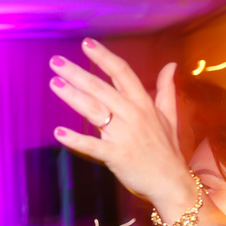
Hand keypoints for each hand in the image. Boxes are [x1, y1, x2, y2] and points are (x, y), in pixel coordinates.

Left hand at [48, 39, 193, 210]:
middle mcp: (132, 115)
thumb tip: (171, 66)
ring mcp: (124, 135)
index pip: (122, 72)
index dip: (103, 57)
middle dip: (77, 73)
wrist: (170, 182)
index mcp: (143, 103)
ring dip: (72, 96)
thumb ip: (166, 89)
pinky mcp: (116, 155)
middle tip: (56, 62)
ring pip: (94, 111)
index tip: (86, 44)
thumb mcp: (169, 116)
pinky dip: (76, 140)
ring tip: (54, 83)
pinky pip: (93, 146)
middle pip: (101, 88)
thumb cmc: (167, 149)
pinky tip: (58, 133)